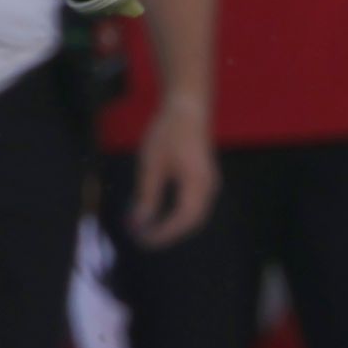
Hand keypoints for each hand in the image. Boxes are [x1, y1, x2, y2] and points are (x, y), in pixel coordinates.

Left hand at [126, 92, 219, 249]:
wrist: (187, 106)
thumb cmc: (169, 133)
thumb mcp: (152, 165)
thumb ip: (147, 197)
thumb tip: (139, 223)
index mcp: (197, 187)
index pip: (181, 222)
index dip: (162, 234)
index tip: (142, 240)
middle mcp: (208, 189)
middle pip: (190, 223)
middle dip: (167, 233)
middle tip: (143, 239)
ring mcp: (208, 184)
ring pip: (192, 215)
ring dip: (171, 225)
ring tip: (147, 228)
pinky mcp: (203, 178)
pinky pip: (192, 205)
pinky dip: (176, 214)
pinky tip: (158, 213)